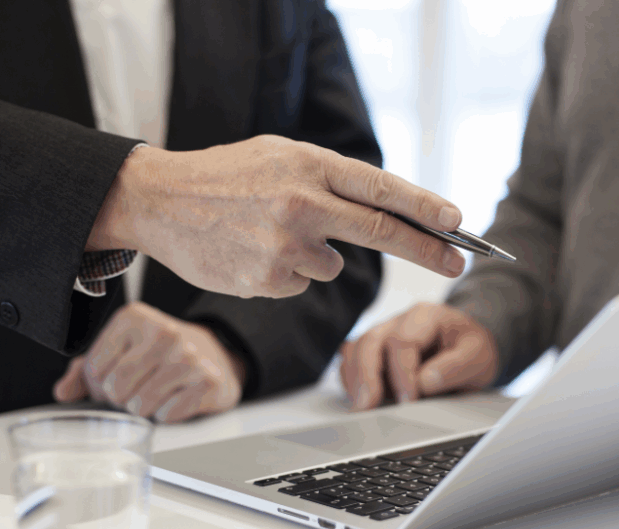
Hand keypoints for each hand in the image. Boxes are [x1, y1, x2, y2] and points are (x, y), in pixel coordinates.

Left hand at [53, 302, 244, 422]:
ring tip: (157, 391)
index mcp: (134, 318)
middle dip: (121, 398)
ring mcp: (188, 356)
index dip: (100, 383)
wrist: (214, 355)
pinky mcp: (208, 381)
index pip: (93, 369)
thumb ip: (85, 369)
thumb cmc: (159, 355)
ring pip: (139, 406)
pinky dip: (168, 414)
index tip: (117, 376)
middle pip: (115, 389)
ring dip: (144, 408)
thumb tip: (63, 392)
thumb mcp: (120, 350)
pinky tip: (177, 396)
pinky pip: (168, 415)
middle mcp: (163, 332)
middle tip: (137, 388)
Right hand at [87, 135, 466, 297]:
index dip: (426, 208)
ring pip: (332, 264)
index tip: (458, 222)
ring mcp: (285, 245)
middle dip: (428, 250)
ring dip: (315, 255)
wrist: (160, 200)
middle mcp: (302, 203)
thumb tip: (385, 209)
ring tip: (269, 232)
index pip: (382, 188)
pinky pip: (301, 282)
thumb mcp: (280, 156)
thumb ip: (329, 179)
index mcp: (308, 164)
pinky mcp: (267, 279)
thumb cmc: (226, 175)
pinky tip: (253, 251)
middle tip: (459, 262)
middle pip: (382, 232)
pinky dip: (286, 272)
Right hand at [339, 302, 498, 409]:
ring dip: (355, 380)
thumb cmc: (471, 349)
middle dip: (366, 376)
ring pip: (354, 350)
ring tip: (361, 408)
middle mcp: (398, 322)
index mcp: (425, 316)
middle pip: (370, 342)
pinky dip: (351, 380)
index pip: (403, 341)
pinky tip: (360, 399)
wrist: (468, 348)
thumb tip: (425, 382)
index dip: (402, 373)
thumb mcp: (478, 356)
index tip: (409, 400)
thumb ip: (455, 367)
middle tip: (367, 406)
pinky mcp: (373, 353)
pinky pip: (350, 361)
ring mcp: (382, 335)